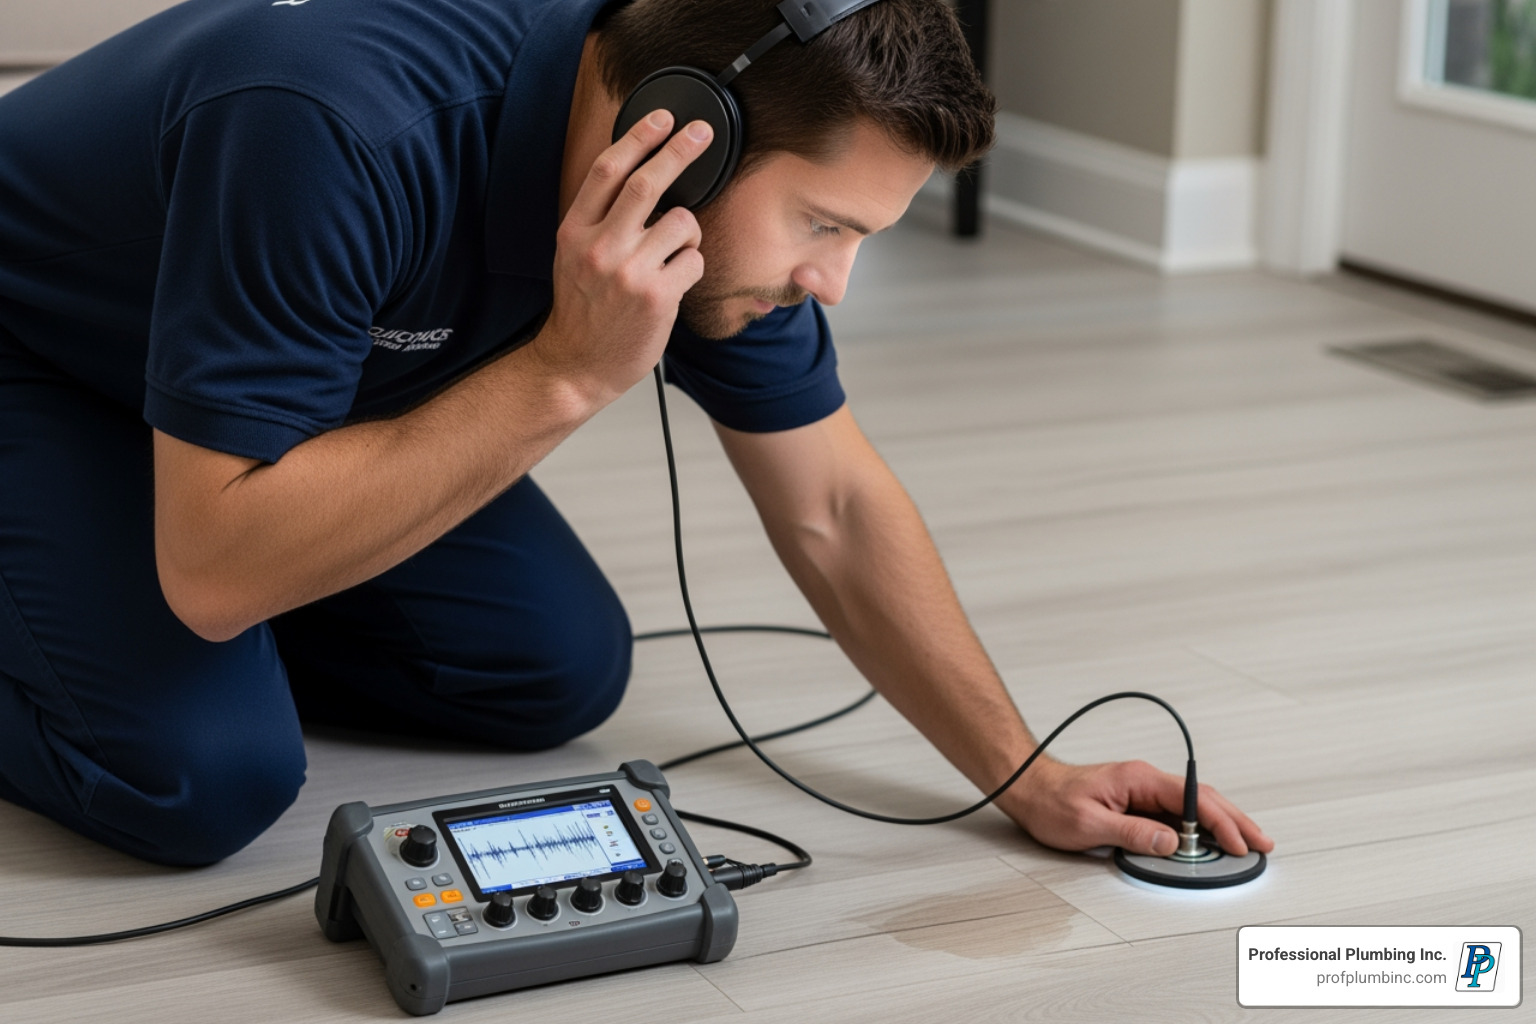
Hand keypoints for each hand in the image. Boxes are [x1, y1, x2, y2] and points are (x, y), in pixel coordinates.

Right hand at [535, 109, 711, 407]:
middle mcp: (600, 247)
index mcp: (575, 231)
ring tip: (675, 251)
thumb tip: (638, 176)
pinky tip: (675, 281)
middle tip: (700, 134)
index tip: (662, 118)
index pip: (608, 170)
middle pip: (647, 183)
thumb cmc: (582, 311)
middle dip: (679, 151)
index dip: (639, 137)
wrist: (575, 366)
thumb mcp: (573, 256)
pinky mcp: (657, 296)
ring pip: (682, 222)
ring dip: (689, 231)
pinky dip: (692, 266)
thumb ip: (598, 220)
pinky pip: (693, 260)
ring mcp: (629, 272)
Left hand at [1004, 758, 1274, 857]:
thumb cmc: (1051, 801)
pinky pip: (1177, 813)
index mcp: (1138, 779)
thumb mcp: (1089, 824)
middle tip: (1262, 843)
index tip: (1240, 842)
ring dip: (1222, 823)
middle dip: (1235, 820)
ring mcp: (1142, 790)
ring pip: (1193, 805)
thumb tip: (1171, 843)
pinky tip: (1212, 838)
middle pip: (1202, 798)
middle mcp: (1144, 780)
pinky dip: (1200, 826)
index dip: (1221, 821)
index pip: (1192, 799)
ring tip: (1247, 842)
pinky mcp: (1137, 801)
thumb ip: (1132, 834)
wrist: (1029, 788)